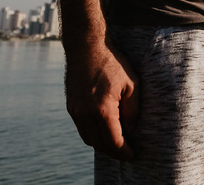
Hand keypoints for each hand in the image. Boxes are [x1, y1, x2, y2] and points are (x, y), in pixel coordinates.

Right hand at [65, 45, 138, 159]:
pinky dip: (93, 135)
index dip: (124, 152)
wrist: (86, 47)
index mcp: (102, 109)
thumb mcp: (131, 84)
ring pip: (88, 138)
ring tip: (116, 145)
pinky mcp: (71, 106)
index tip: (133, 156)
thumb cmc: (112, 63)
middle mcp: (85, 113)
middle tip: (126, 154)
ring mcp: (75, 111)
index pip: (113, 141)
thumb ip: (132, 110)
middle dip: (113, 152)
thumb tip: (130, 130)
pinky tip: (103, 132)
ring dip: (102, 145)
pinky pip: (81, 128)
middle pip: (99, 144)